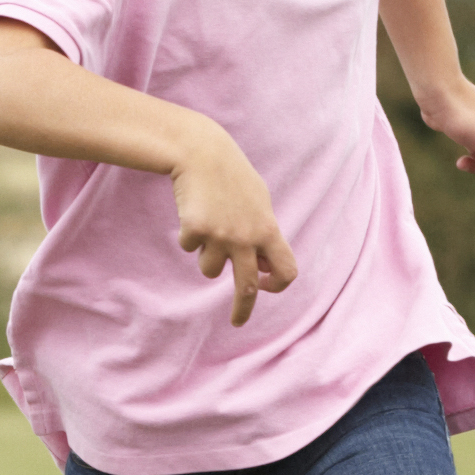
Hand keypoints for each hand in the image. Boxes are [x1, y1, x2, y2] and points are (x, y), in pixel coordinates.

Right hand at [166, 134, 297, 329]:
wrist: (201, 152)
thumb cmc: (232, 175)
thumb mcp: (258, 201)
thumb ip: (263, 234)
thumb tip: (262, 268)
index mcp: (268, 230)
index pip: (286, 270)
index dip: (276, 284)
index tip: (263, 287)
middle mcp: (246, 238)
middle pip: (247, 288)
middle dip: (242, 310)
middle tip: (237, 322)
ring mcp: (220, 236)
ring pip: (210, 269)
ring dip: (207, 255)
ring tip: (208, 224)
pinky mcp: (195, 231)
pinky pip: (189, 247)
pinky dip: (188, 234)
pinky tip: (192, 210)